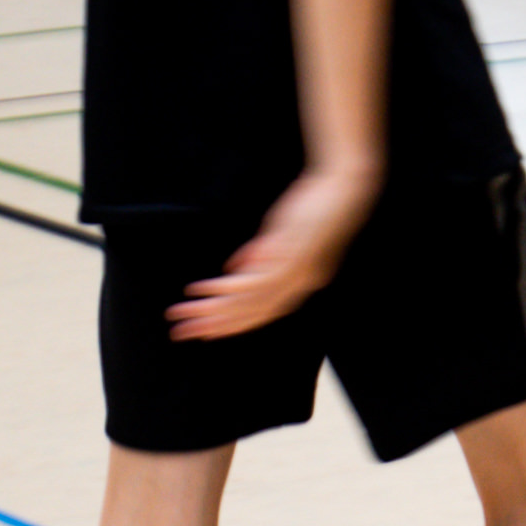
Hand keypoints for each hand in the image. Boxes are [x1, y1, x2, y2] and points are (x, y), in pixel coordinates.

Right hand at [172, 158, 379, 339]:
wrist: (344, 190)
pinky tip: (212, 286)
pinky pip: (263, 276)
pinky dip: (236, 284)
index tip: (204, 335)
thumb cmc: (315, 210)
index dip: (231, 325)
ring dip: (216, 307)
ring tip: (186, 310)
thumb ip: (260, 255)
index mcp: (299, 282)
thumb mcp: (284, 237)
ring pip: (251, 298)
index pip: (259, 312)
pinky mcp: (297, 254)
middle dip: (214, 323)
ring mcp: (298, 271)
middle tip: (182, 331)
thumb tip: (235, 267)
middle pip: (250, 311)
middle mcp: (299, 283)